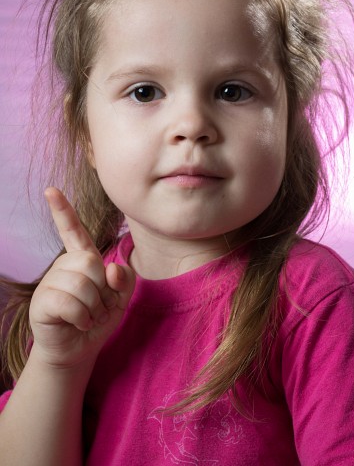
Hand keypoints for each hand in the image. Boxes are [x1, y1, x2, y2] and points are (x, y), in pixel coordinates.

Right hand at [29, 187, 134, 370]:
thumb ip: (125, 279)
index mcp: (82, 259)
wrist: (80, 349)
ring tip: (87, 316)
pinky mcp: (42, 302)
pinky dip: (82, 317)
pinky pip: (70, 303)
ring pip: (82, 284)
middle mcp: (63, 266)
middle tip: (97, 306)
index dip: (63, 211)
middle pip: (90, 262)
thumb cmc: (99, 318)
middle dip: (103, 290)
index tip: (51, 190)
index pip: (73, 231)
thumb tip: (111, 268)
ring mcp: (50, 282)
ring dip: (93, 307)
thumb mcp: (122, 297)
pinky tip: (78, 323)